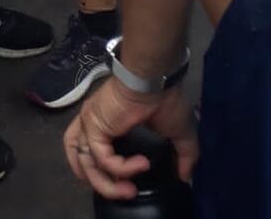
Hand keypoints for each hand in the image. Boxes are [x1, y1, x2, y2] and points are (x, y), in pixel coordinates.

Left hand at [64, 78, 197, 200]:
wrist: (155, 78)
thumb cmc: (164, 98)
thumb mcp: (179, 131)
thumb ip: (183, 155)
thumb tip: (185, 176)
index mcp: (109, 124)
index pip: (94, 155)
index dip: (106, 174)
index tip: (130, 185)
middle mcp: (94, 124)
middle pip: (84, 164)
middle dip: (105, 186)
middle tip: (129, 192)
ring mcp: (91, 124)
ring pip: (86, 165)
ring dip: (107, 185)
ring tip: (130, 190)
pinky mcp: (93, 126)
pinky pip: (102, 158)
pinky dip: (121, 168)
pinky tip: (141, 164)